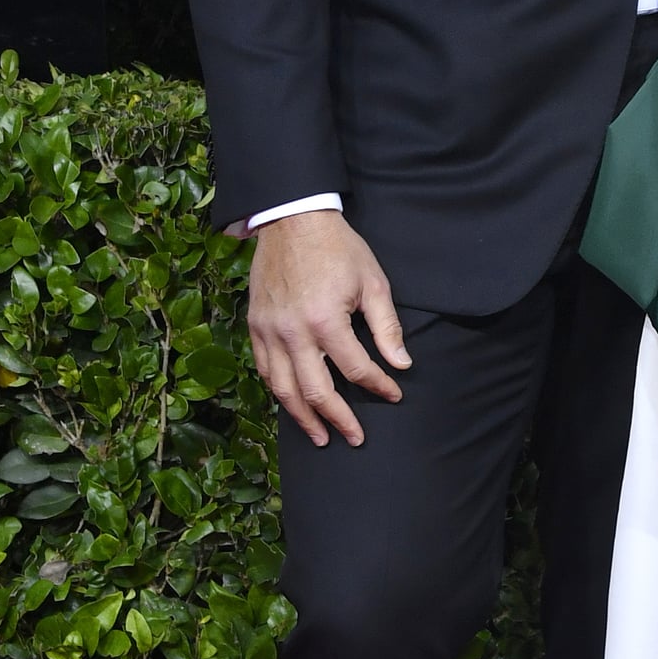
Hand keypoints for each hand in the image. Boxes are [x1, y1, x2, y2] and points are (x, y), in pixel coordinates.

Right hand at [247, 211, 409, 446]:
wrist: (292, 220)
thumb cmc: (338, 249)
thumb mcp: (373, 283)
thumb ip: (387, 327)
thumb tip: (401, 364)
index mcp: (326, 320)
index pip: (357, 369)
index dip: (379, 386)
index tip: (394, 394)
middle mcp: (293, 332)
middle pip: (316, 392)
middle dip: (339, 420)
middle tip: (355, 438)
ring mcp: (270, 331)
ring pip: (283, 389)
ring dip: (304, 418)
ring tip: (321, 437)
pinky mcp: (255, 326)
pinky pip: (264, 370)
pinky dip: (279, 392)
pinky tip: (293, 404)